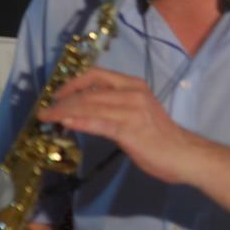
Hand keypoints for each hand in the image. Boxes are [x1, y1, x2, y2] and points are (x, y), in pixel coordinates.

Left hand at [37, 67, 203, 183]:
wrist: (184, 154)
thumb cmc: (160, 136)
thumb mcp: (136, 112)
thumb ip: (113, 107)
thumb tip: (83, 111)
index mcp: (134, 84)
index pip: (97, 75)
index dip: (73, 82)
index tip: (57, 93)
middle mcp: (132, 92)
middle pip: (90, 91)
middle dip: (63, 100)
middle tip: (45, 110)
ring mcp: (131, 110)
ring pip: (90, 106)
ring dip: (65, 112)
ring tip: (48, 118)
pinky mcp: (130, 129)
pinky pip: (99, 123)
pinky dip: (79, 122)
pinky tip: (65, 124)